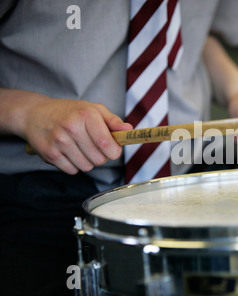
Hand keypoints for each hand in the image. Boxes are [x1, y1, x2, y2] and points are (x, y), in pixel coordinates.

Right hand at [2, 90, 132, 174]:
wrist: (34, 114)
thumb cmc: (69, 112)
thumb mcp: (93, 109)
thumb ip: (113, 121)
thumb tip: (129, 130)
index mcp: (87, 115)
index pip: (107, 144)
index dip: (114, 152)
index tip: (113, 150)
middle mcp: (72, 127)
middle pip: (99, 159)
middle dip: (101, 156)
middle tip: (93, 146)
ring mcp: (60, 141)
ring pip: (87, 167)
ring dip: (87, 161)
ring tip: (80, 148)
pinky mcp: (50, 154)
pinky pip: (72, 171)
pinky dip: (74, 165)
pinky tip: (69, 153)